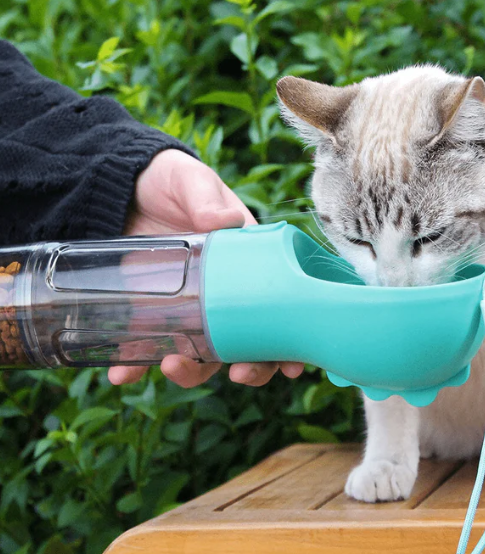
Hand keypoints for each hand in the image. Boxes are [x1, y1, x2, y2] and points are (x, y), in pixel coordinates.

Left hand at [108, 148, 303, 387]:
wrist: (123, 186)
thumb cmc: (172, 181)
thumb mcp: (192, 181)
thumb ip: (206, 197)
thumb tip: (226, 220)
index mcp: (247, 265)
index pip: (277, 308)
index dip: (289, 341)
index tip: (293, 365)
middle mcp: (223, 295)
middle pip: (245, 342)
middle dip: (248, 367)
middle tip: (236, 371)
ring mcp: (187, 307)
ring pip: (200, 353)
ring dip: (191, 372)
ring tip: (171, 366)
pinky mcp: (150, 311)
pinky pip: (148, 345)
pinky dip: (135, 365)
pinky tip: (122, 374)